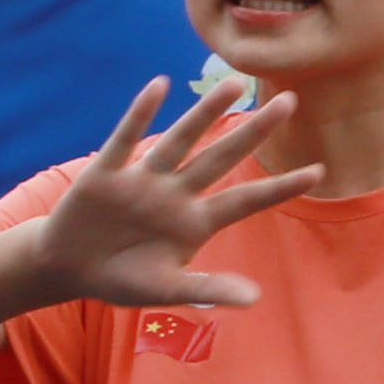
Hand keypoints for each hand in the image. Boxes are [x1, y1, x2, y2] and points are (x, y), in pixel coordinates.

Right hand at [23, 79, 323, 309]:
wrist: (65, 269)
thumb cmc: (120, 279)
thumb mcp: (164, 290)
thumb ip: (206, 289)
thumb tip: (254, 299)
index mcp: (194, 222)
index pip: (244, 200)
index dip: (279, 188)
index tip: (317, 172)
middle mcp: (174, 193)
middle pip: (220, 157)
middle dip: (253, 132)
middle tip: (289, 101)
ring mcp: (141, 180)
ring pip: (180, 140)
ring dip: (206, 113)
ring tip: (235, 84)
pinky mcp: (105, 173)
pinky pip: (126, 140)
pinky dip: (140, 114)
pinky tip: (159, 87)